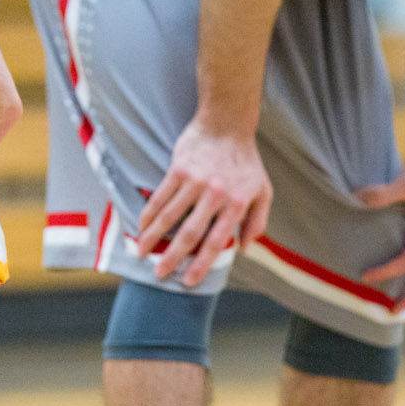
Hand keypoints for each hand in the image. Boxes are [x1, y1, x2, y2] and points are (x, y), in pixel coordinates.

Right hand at [136, 120, 271, 285]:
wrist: (227, 124)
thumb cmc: (246, 161)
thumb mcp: (263, 191)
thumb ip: (257, 222)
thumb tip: (244, 248)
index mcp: (236, 204)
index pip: (215, 241)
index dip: (201, 264)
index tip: (188, 281)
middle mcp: (214, 195)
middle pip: (189, 233)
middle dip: (172, 257)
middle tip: (159, 274)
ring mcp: (194, 182)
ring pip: (169, 216)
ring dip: (153, 237)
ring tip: (142, 253)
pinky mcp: (177, 170)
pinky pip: (159, 197)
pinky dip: (148, 214)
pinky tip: (141, 227)